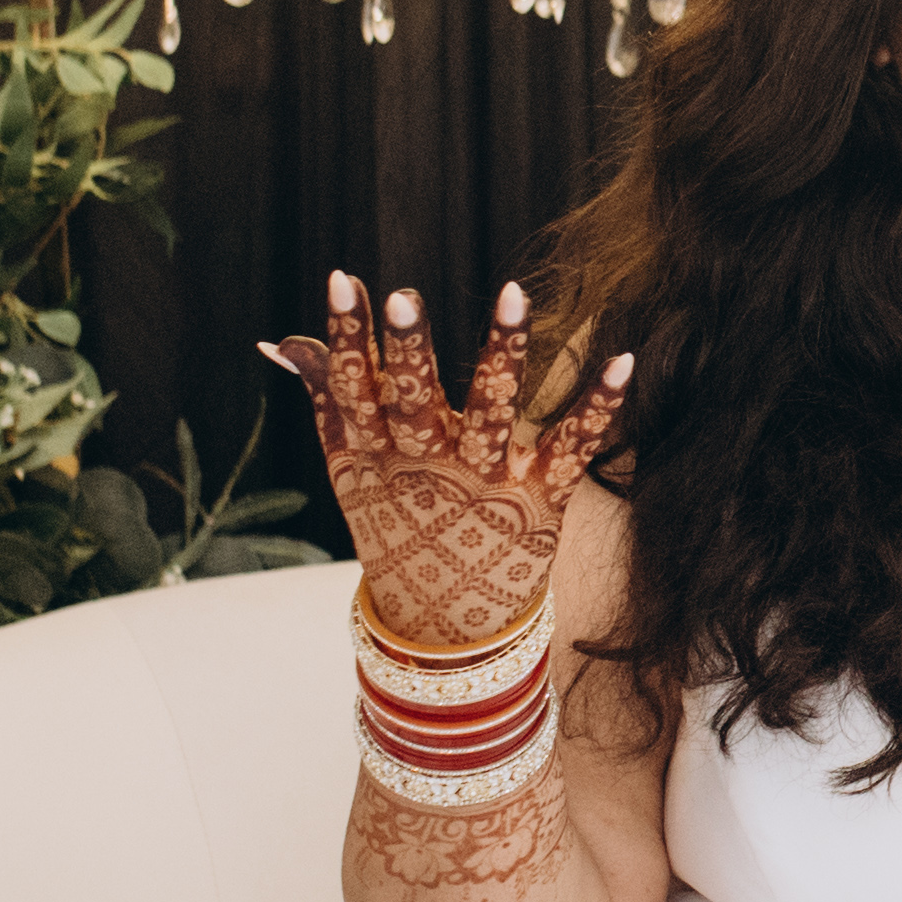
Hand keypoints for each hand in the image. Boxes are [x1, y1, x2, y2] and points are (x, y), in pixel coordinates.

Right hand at [264, 274, 629, 650]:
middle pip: (414, 403)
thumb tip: (278, 340)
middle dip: (409, 352)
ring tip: (513, 295)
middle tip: (406, 297)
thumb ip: (328, 397)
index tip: (343, 281)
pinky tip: (623, 361)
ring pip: (492, 413)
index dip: (348, 338)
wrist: (445, 620)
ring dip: (502, 355)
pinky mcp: (541, 499)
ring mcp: (485, 482)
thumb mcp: (353, 467)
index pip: (355, 388)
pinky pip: (573, 448)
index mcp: (379, 452)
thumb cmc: (398, 521)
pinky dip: (600, 407)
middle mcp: (428, 464)